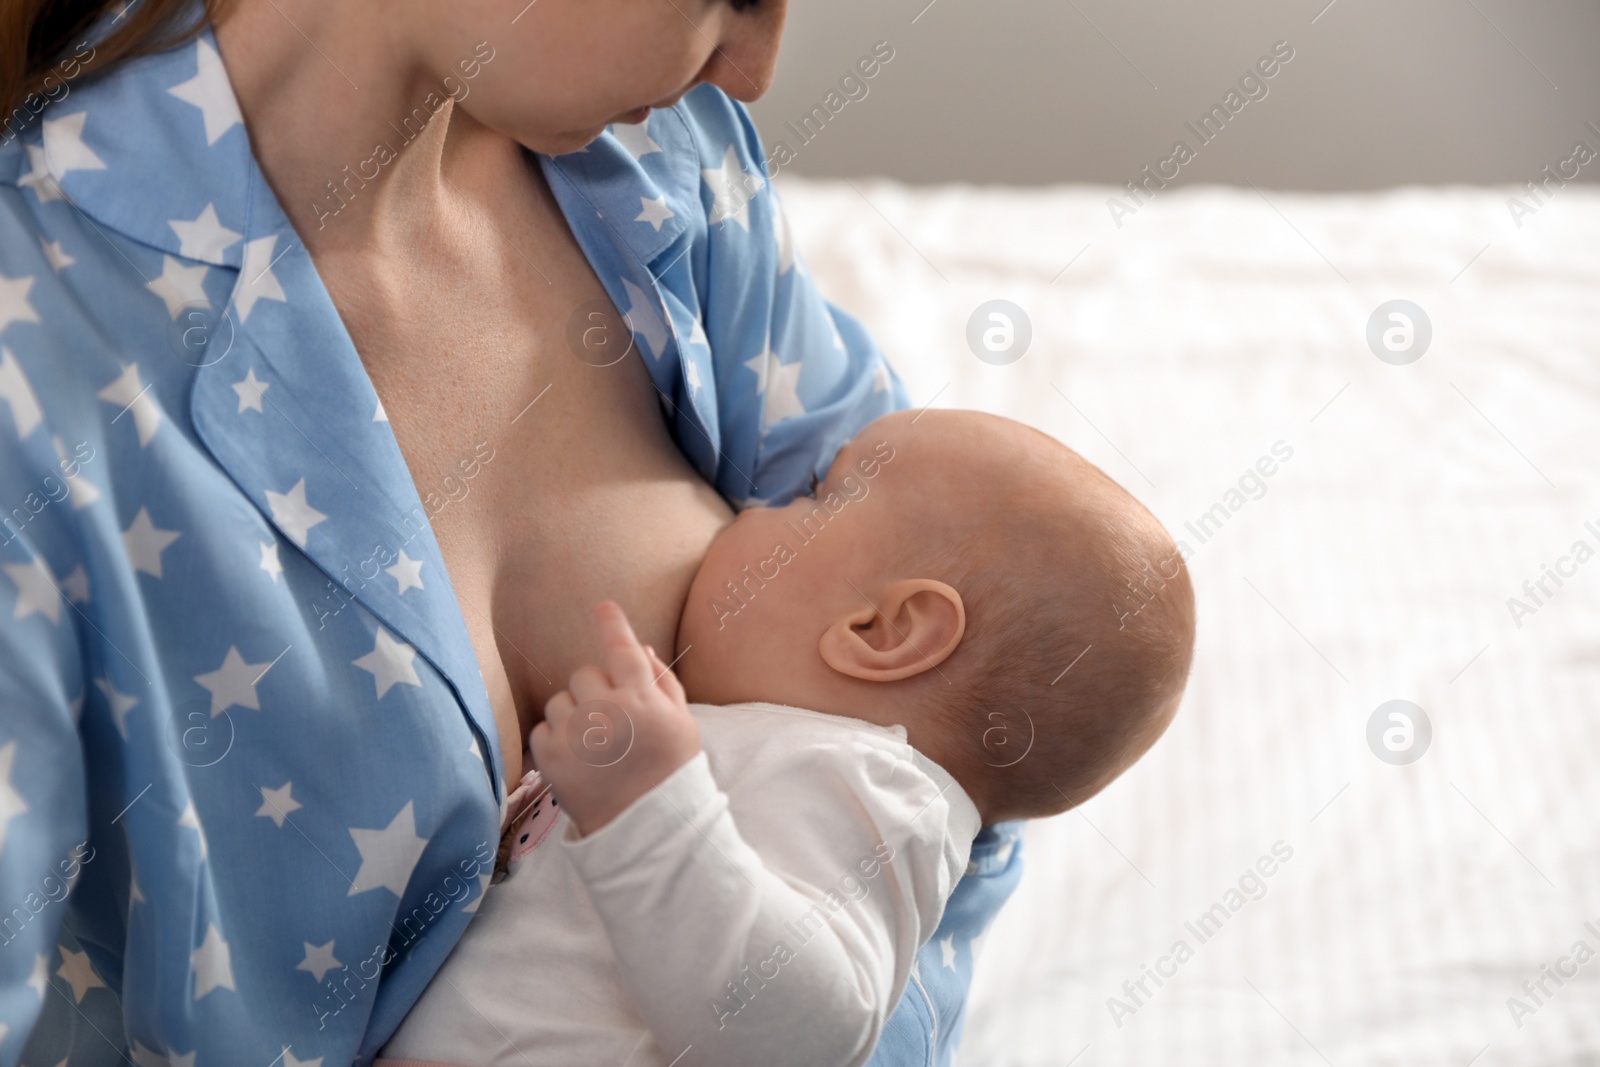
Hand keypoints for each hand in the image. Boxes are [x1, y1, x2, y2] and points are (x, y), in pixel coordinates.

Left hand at [530, 601, 700, 836]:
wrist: (646, 828)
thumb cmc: (669, 772)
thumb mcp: (683, 724)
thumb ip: (663, 682)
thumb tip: (641, 648)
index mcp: (642, 700)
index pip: (622, 649)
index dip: (612, 624)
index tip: (602, 607)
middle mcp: (606, 711)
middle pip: (585, 674)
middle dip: (595, 691)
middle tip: (611, 721)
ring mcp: (575, 734)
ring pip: (560, 700)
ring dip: (573, 715)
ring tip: (594, 746)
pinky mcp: (549, 757)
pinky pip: (543, 728)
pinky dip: (556, 740)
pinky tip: (579, 760)